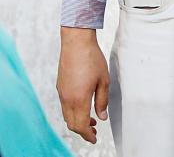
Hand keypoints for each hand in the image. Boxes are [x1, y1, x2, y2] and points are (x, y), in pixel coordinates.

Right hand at [57, 27, 109, 143]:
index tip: (94, 139)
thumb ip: (102, 101)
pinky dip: (73, 112)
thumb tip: (102, 117)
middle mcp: (67, 99)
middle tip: (94, 132)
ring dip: (77, 121)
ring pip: (67, 115)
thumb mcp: (104, 81)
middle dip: (82, 131)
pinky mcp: (60, 87)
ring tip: (91, 121)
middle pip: (71, 123)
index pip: (80, 126)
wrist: (76, 43)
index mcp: (79, 99)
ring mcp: (61, 93)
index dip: (87, 135)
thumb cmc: (92, 60)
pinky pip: (64, 106)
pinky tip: (83, 107)